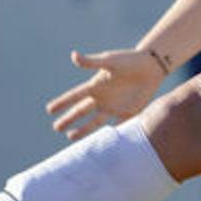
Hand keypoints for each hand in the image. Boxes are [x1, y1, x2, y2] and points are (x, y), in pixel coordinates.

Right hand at [44, 49, 164, 140]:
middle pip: (81, 111)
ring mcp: (114, 107)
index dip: (62, 103)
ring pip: (94, 122)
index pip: (74, 96)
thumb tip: (73, 55)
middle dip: (68, 119)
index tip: (49, 110)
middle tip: (56, 128)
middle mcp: (102, 98)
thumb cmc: (129, 60)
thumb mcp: (109, 61)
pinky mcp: (127, 113)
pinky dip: (108, 136)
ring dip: (83, 130)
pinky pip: (116, 127)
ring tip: (70, 138)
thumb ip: (91, 63)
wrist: (152, 66)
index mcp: (95, 85)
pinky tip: (100, 145)